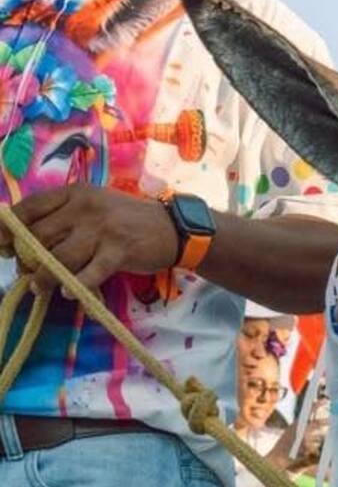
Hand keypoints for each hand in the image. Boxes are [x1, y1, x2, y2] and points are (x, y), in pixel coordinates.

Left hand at [12, 185, 181, 292]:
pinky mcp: (119, 252)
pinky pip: (90, 273)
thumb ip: (64, 217)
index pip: (29, 209)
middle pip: (40, 236)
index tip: (1, 248)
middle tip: (28, 272)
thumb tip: (28, 241)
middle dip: (27, 258)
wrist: (171, 228)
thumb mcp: (93, 206)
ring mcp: (101, 230)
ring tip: (40, 289)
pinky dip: (76, 286)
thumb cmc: (127, 220)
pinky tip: (68, 293)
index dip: (8, 230)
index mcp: (73, 193)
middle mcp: (84, 208)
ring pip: (59, 258)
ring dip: (45, 278)